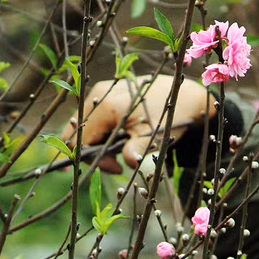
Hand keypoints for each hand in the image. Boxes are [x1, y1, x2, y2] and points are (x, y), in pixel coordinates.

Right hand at [67, 76, 216, 172]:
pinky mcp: (104, 92)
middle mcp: (98, 95)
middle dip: (94, 152)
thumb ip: (135, 151)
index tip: (114, 167)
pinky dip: (102, 132)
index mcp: (107, 107)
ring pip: (85, 126)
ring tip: (123, 147)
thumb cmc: (167, 116)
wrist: (179, 94)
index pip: (79, 140)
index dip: (90, 159)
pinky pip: (93, 118)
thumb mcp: (152, 136)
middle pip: (78, 133)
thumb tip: (126, 164)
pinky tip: (120, 135)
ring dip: (100, 143)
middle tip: (118, 162)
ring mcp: (100, 91)